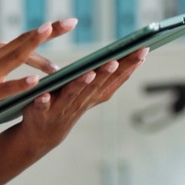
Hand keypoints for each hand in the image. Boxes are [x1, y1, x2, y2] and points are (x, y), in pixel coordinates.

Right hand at [0, 19, 76, 131]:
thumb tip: (9, 51)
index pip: (23, 39)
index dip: (46, 32)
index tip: (66, 23)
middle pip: (25, 40)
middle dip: (49, 31)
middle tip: (72, 22)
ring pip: (16, 57)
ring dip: (35, 46)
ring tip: (50, 33)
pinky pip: (5, 87)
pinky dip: (20, 83)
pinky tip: (36, 82)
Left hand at [14, 47, 148, 151]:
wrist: (44, 134)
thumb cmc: (72, 105)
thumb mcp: (94, 92)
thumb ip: (109, 77)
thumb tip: (134, 56)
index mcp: (95, 94)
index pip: (116, 78)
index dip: (129, 66)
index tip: (143, 50)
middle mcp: (82, 101)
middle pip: (97, 85)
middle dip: (107, 73)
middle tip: (116, 61)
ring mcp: (62, 107)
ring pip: (74, 94)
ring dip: (82, 85)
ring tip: (90, 73)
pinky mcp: (41, 111)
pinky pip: (43, 106)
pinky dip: (44, 101)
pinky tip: (45, 95)